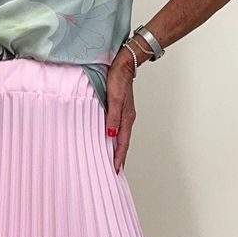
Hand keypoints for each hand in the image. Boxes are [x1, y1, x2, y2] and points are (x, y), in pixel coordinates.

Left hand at [105, 48, 136, 171]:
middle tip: (115, 171)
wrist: (123, 64)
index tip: (115, 170)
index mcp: (127, 118)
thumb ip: (112, 117)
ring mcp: (125, 114)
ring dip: (117, 149)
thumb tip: (111, 135)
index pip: (122, 143)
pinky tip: (109, 140)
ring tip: (112, 161)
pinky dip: (115, 138)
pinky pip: (118, 128)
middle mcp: (127, 118)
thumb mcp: (114, 98)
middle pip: (123, 142)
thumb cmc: (118, 79)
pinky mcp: (120, 109)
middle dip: (120, 157)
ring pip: (121, 136)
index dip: (119, 157)